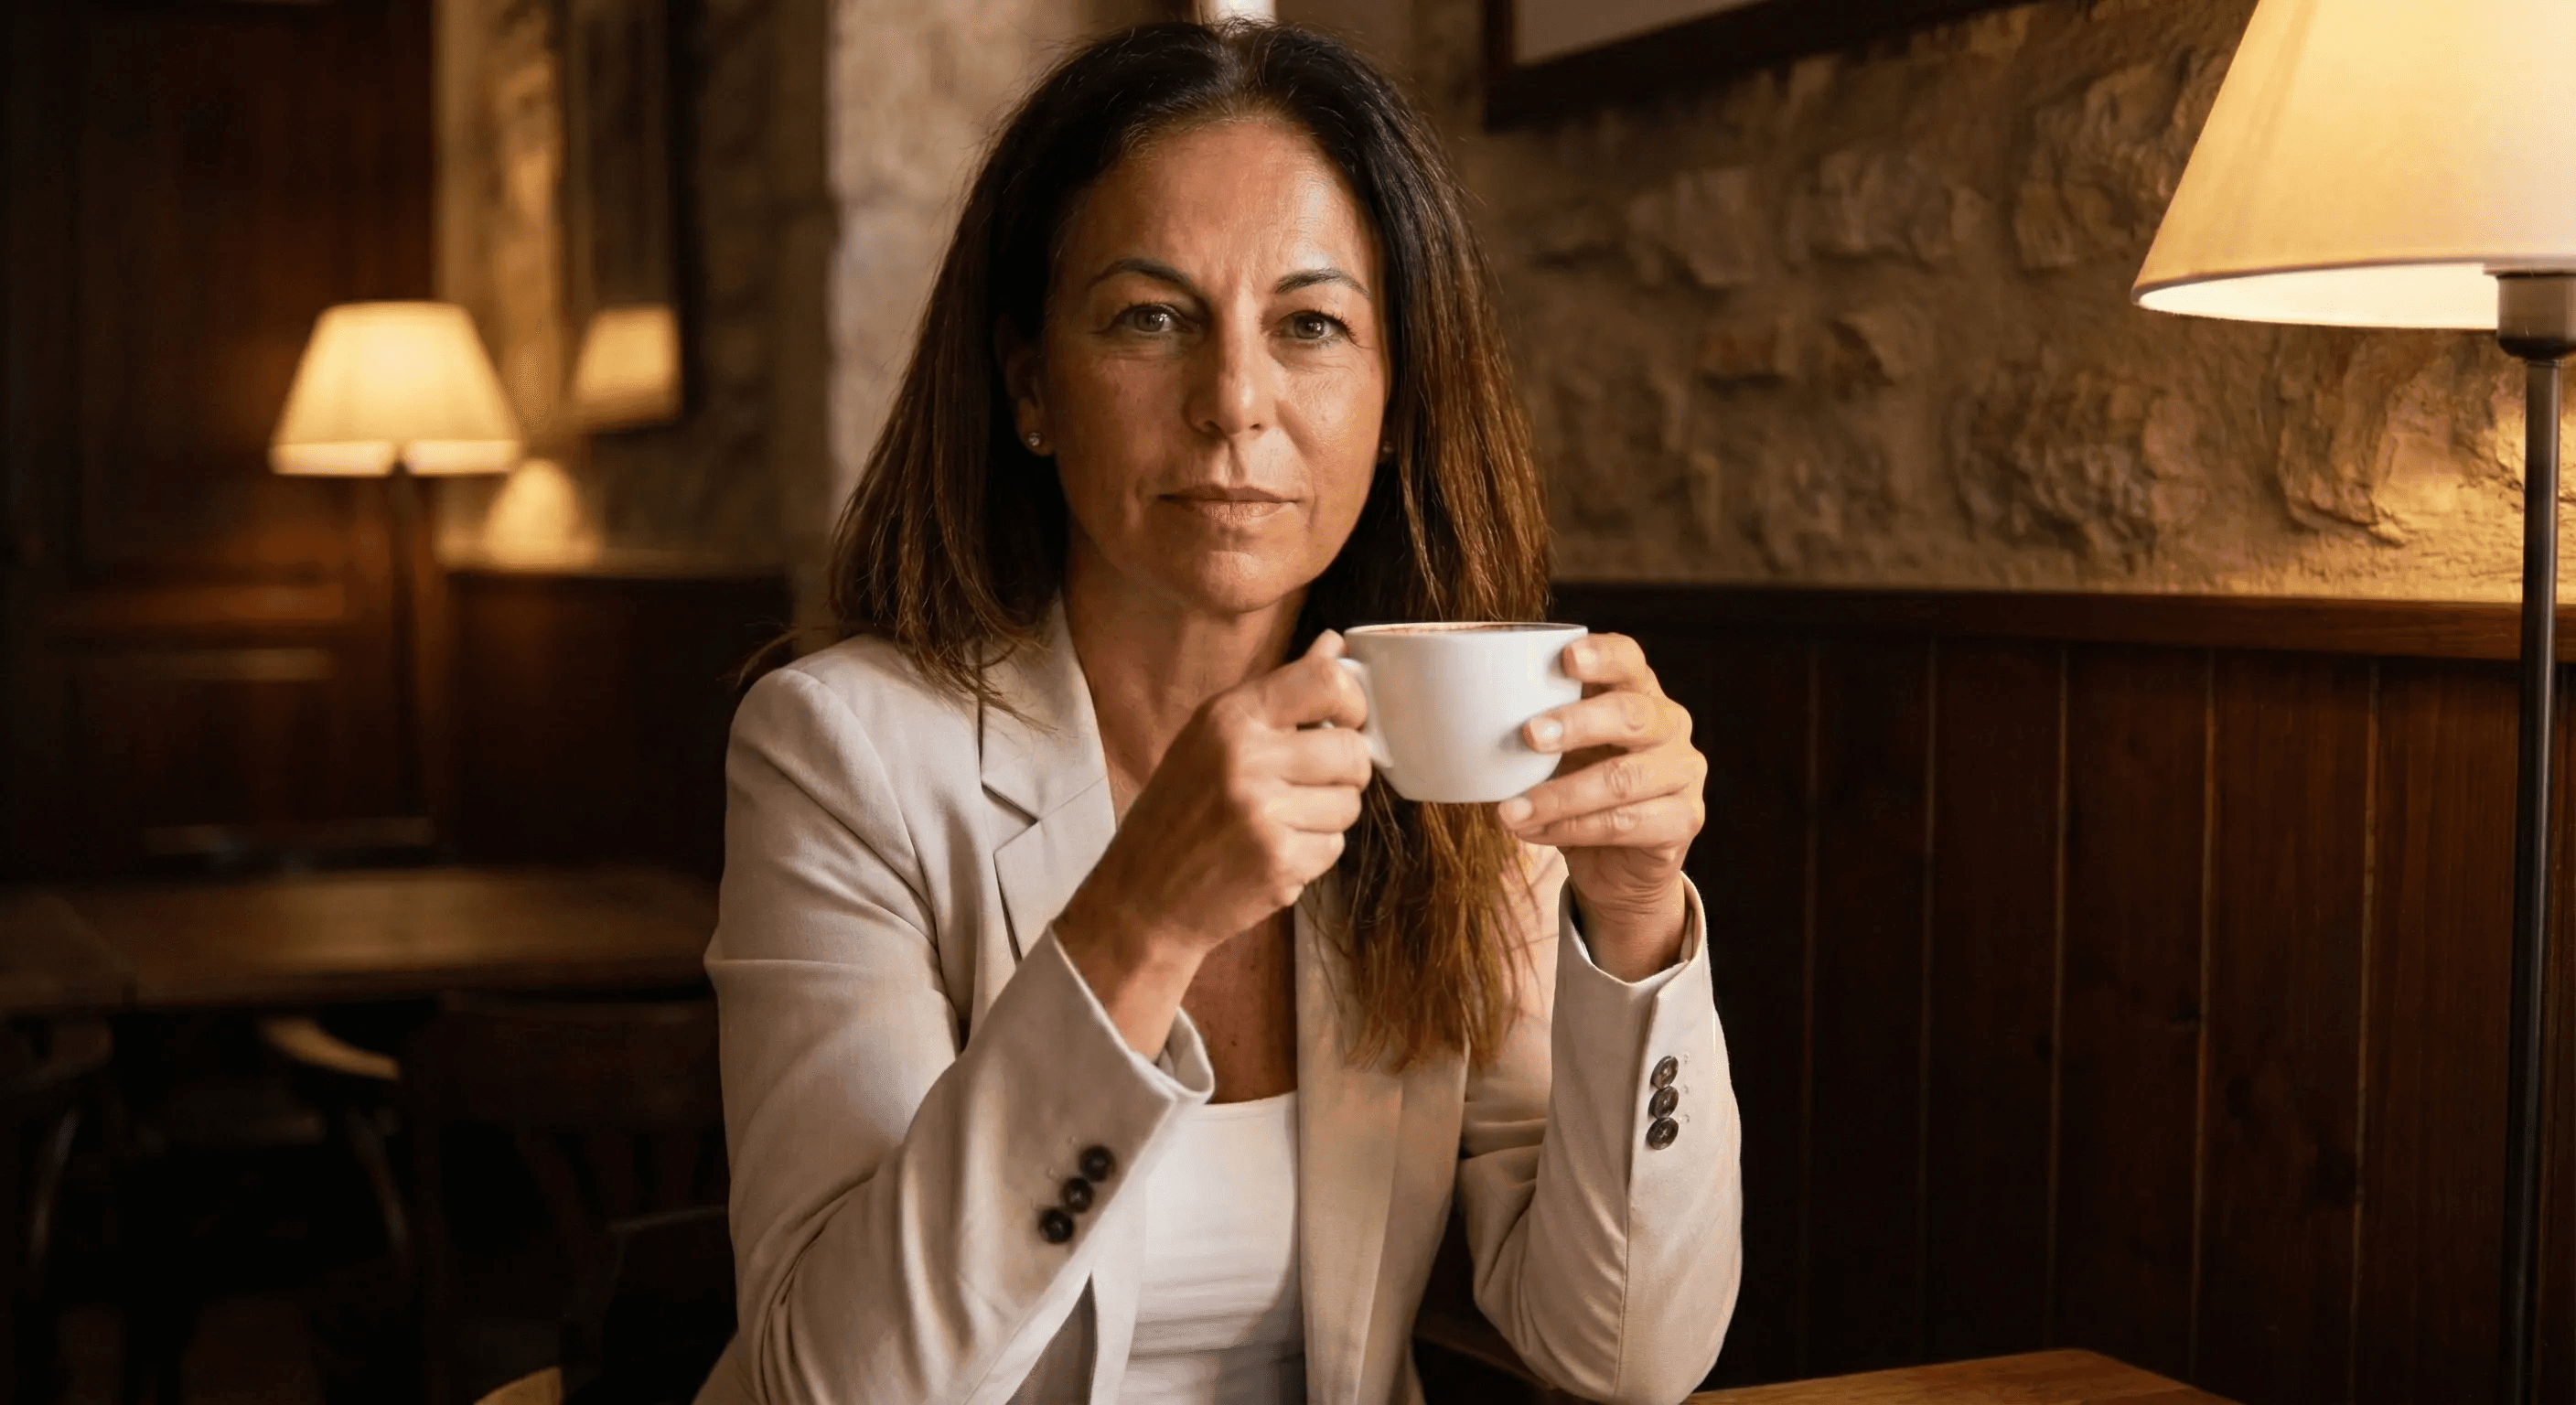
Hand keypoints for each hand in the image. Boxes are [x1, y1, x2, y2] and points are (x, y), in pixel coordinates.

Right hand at [1055, 631, 1372, 1051]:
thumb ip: (1279, 693)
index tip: (1347, 721)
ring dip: (1328, 816)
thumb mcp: (1213, 737)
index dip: (1354, 701)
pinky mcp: (1279, 864)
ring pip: (1349, 804)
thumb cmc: (1179, 812)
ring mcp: (1263, 814)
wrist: (1142, 898)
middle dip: (1345, 772)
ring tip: (1281, 821)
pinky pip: (1335, 847)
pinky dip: (1314, 853)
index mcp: (1228, 718)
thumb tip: (1334, 644)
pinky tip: (1273, 852)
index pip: (1325, 681)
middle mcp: (1245, 760)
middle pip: (1352, 750)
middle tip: (1311, 784)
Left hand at [1496, 633, 1703, 980]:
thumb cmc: (1578, 787)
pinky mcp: (1684, 820)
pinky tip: (1533, 832)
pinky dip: (1572, 829)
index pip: (1630, 660)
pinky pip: (1625, 823)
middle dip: (1577, 724)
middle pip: (1631, 714)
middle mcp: (1670, 725)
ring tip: (1509, 812)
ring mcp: (1683, 773)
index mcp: (1639, 691)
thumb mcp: (1556, 753)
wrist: (1619, 864)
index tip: (1565, 659)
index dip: (1602, 656)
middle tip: (1527, 736)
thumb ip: (1530, 729)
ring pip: (1622, 779)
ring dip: (1559, 796)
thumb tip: (1454, 719)